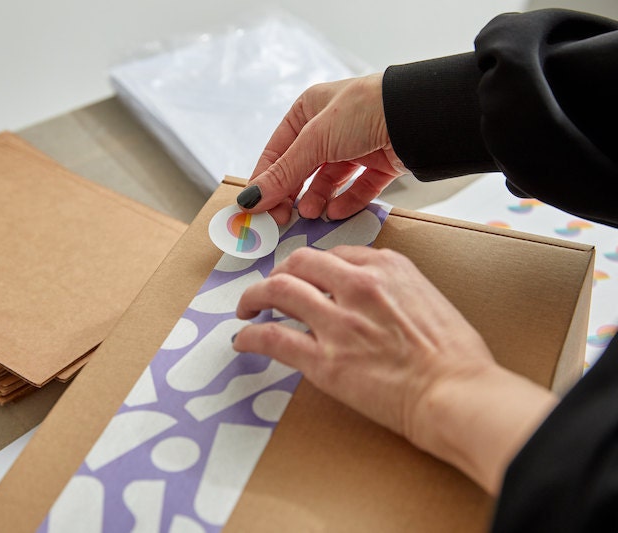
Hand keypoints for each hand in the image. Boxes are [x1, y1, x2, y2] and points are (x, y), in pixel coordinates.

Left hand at [233, 245, 492, 437]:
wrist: (456, 393)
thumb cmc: (454, 356)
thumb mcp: (427, 299)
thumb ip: (393, 290)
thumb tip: (370, 298)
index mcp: (387, 268)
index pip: (334, 255)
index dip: (312, 268)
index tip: (305, 278)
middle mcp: (358, 286)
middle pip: (299, 264)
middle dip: (278, 273)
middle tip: (269, 288)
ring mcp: (338, 322)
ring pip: (277, 292)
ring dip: (254, 297)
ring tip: (246, 307)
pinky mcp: (324, 360)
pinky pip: (272, 338)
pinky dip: (250, 336)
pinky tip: (243, 340)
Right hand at [236, 74, 408, 223]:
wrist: (419, 115)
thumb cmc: (364, 110)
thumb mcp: (315, 141)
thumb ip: (283, 173)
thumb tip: (251, 198)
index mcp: (308, 110)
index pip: (276, 152)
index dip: (265, 180)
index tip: (256, 208)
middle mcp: (330, 127)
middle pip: (300, 170)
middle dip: (292, 194)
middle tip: (283, 219)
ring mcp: (355, 145)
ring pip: (328, 182)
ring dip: (317, 200)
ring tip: (313, 213)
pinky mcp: (379, 163)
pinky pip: (357, 189)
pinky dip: (346, 202)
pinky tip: (337, 212)